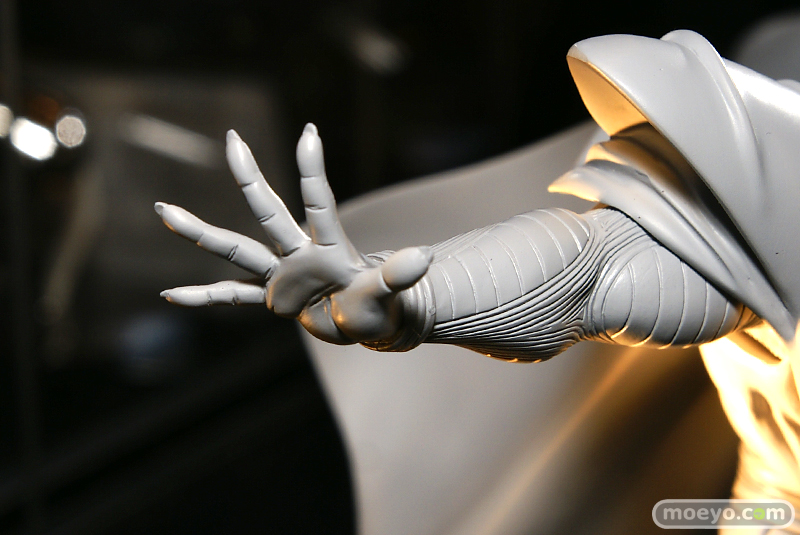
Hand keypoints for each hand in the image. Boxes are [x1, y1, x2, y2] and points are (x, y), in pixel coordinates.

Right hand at [155, 124, 431, 343]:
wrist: (367, 320)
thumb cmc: (380, 306)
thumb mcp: (390, 294)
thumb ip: (399, 276)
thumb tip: (424, 256)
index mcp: (328, 248)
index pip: (319, 203)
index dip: (313, 171)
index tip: (309, 132)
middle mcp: (298, 254)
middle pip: (268, 212)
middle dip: (251, 178)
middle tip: (233, 139)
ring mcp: (281, 274)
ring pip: (236, 249)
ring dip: (202, 232)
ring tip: (165, 211)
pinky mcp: (272, 298)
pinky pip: (232, 295)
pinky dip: (205, 296)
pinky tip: (171, 295)